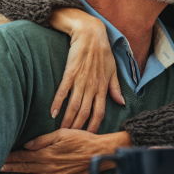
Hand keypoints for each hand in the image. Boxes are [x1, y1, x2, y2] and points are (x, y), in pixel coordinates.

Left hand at [0, 129, 124, 173]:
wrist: (100, 153)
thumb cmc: (82, 140)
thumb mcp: (63, 133)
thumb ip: (43, 140)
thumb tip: (27, 145)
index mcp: (48, 154)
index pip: (24, 156)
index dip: (12, 157)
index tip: (2, 156)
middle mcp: (49, 167)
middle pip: (25, 168)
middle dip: (11, 167)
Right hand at [50, 14, 124, 132]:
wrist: (90, 33)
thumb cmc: (103, 51)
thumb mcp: (113, 70)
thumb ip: (115, 88)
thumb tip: (121, 103)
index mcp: (103, 86)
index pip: (100, 111)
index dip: (95, 125)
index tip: (89, 137)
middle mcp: (93, 86)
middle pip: (85, 112)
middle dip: (79, 127)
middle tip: (71, 140)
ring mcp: (81, 79)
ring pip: (74, 105)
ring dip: (68, 120)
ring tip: (61, 131)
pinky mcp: (70, 72)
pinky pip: (63, 91)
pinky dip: (57, 103)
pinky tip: (52, 113)